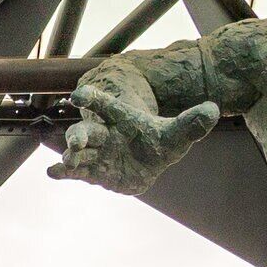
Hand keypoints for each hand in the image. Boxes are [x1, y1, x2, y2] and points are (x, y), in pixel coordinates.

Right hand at [47, 86, 218, 193]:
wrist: (147, 164)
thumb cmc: (157, 142)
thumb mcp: (176, 136)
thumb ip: (192, 123)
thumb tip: (213, 109)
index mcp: (120, 118)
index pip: (105, 106)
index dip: (93, 99)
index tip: (78, 94)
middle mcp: (104, 134)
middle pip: (87, 130)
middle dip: (79, 135)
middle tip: (76, 141)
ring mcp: (96, 153)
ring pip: (79, 152)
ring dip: (71, 155)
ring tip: (67, 160)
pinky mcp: (92, 171)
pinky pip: (75, 171)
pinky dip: (63, 171)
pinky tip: (53, 172)